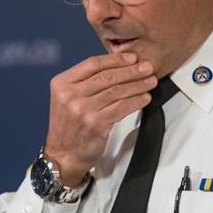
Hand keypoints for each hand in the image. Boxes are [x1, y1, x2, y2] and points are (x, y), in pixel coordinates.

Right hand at [43, 52, 156, 182]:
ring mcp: (82, 109)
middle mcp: (70, 95)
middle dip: (131, 70)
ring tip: (150, 81)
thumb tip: (117, 67)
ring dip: (137, 85)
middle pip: (107, 76)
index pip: (92, 64)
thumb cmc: (69, 125)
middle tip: (147, 67)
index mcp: (62, 83)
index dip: (115, 59)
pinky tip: (144, 98)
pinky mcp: (96, 123)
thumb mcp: (66, 98)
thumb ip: (85, 82)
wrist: (63, 154)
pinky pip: (121, 107)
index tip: (132, 58)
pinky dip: (136, 101)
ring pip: (116, 91)